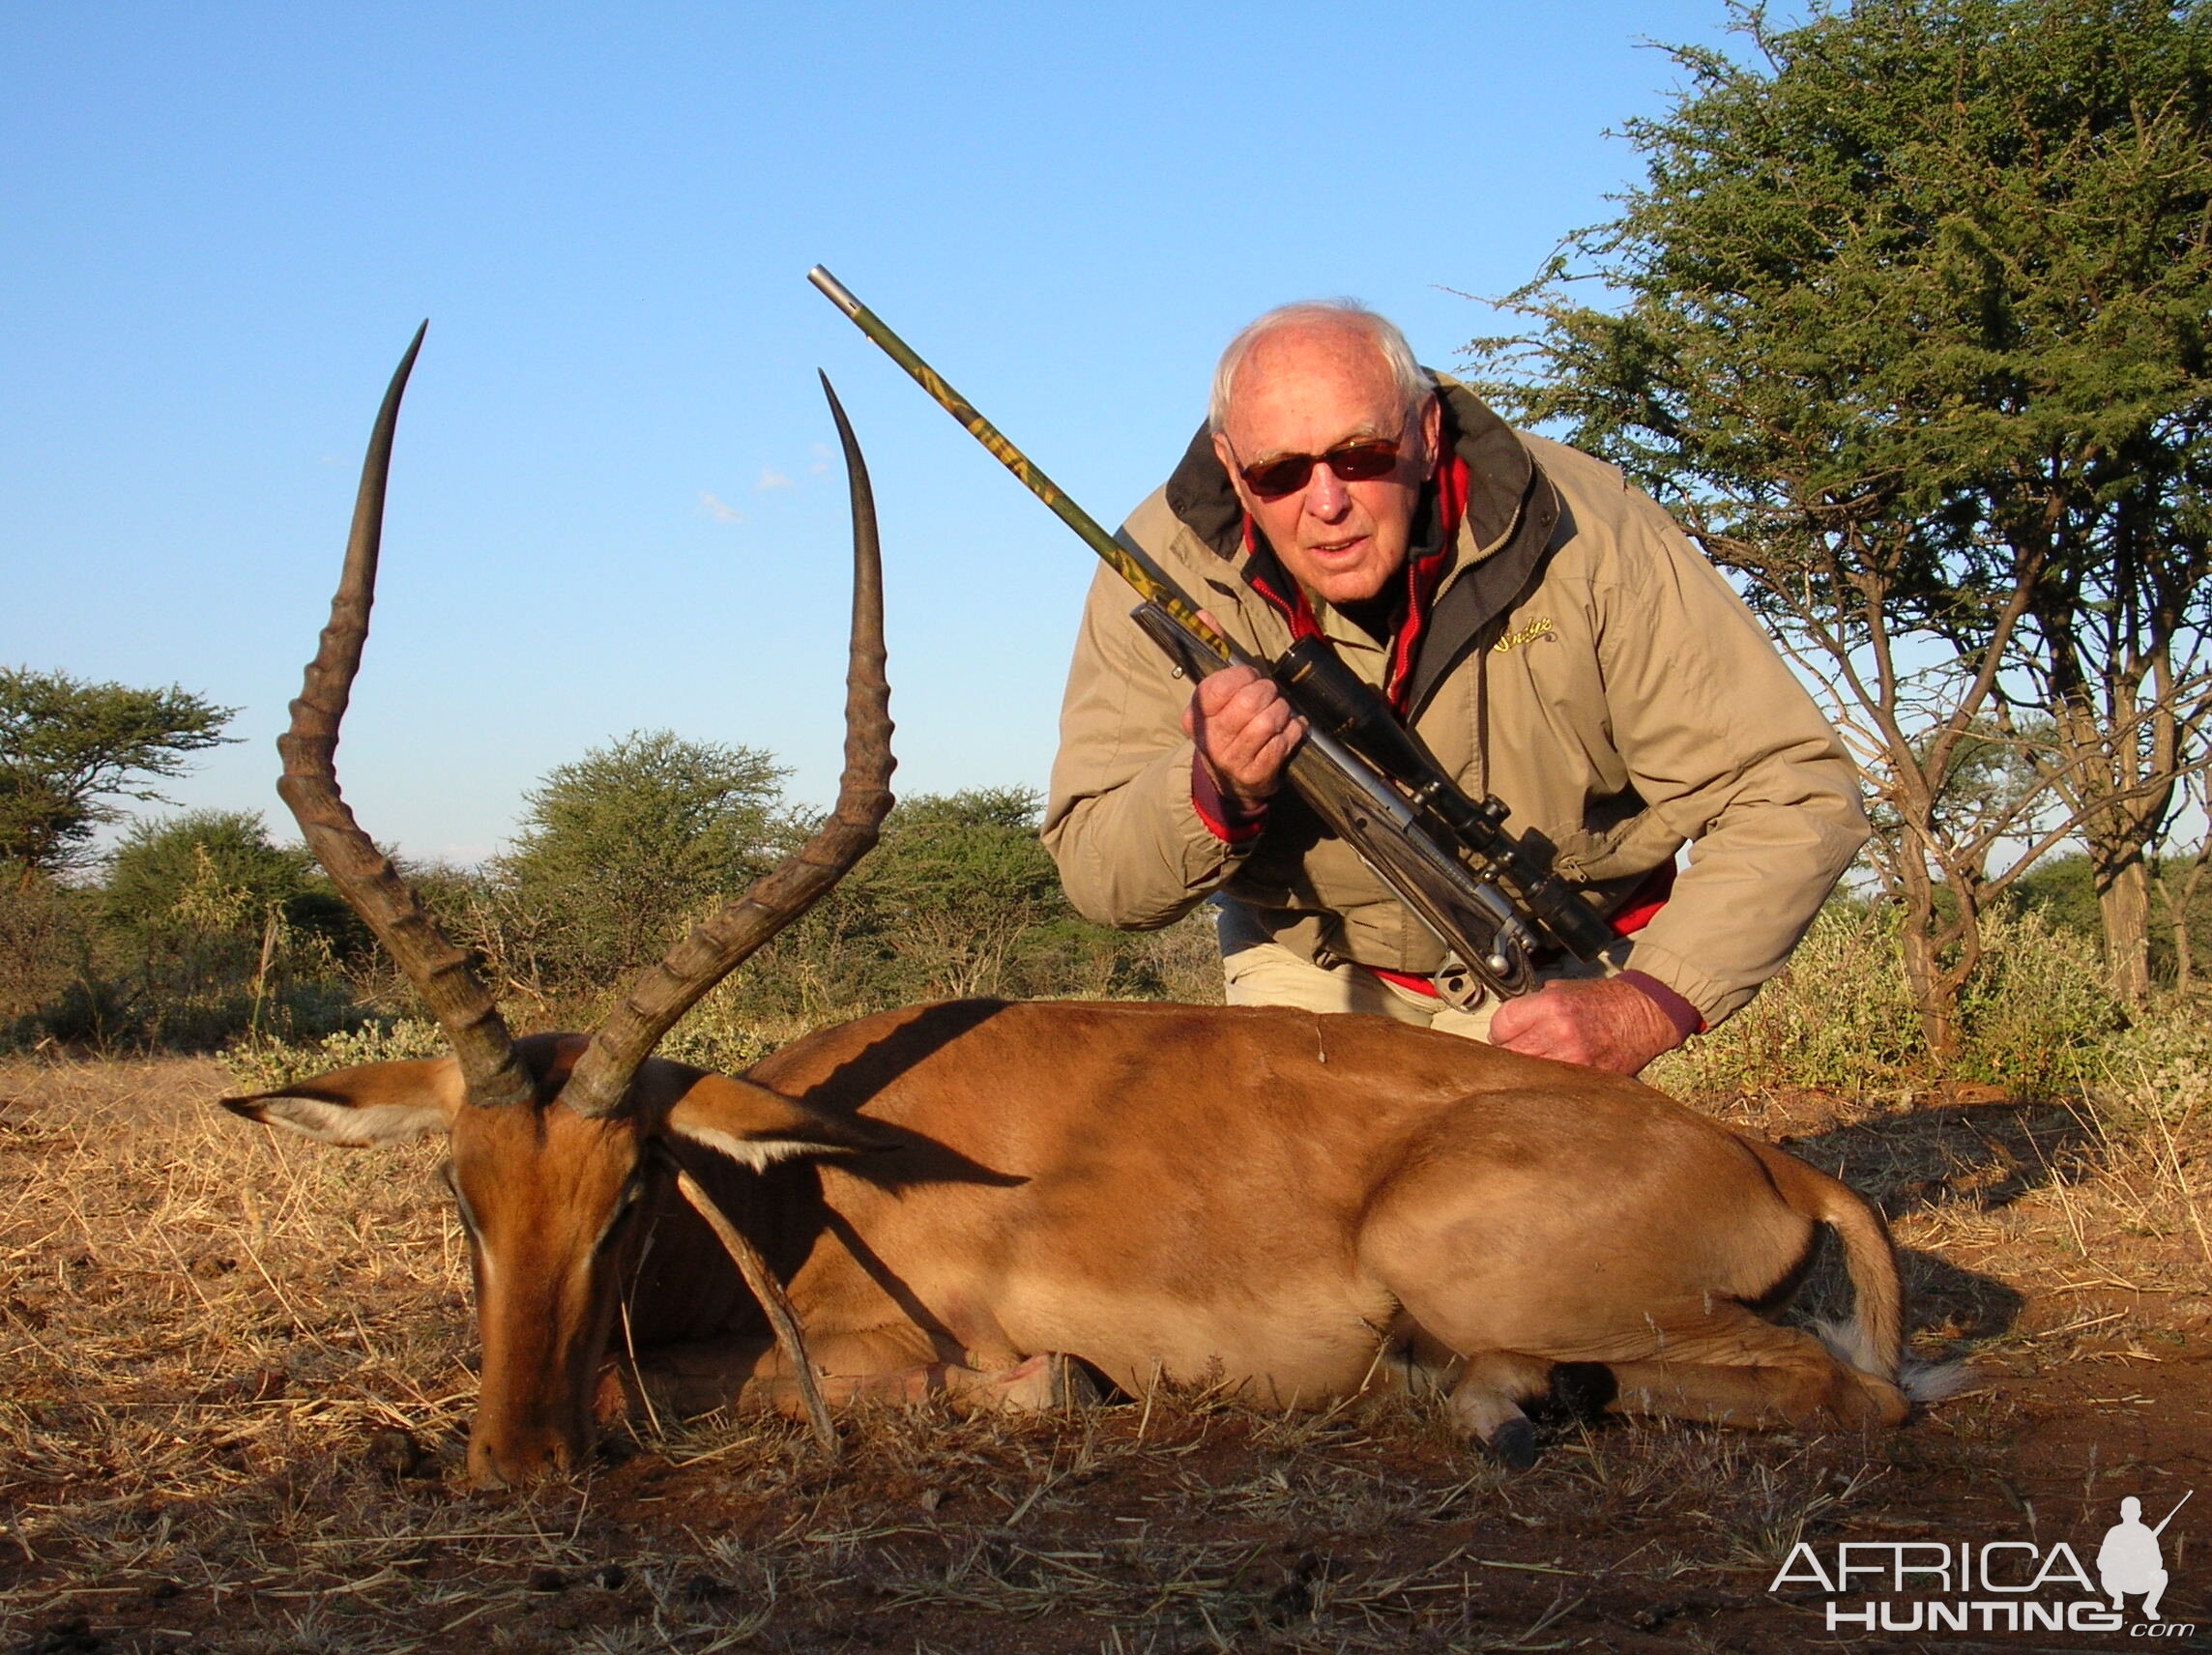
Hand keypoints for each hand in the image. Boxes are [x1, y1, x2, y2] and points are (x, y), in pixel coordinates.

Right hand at [1181, 664, 1307, 811]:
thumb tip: (1205, 614)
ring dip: (1282, 712)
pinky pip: (1283, 742)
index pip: (1218, 687)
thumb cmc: (1227, 727)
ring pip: (1268, 722)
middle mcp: (1209, 740)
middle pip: (1249, 702)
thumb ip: (1212, 650)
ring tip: (1280, 712)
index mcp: (1194, 717)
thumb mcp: (1213, 696)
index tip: (1251, 678)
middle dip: (1268, 692)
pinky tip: (1289, 729)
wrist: (1230, 781)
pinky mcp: (1255, 774)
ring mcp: (1232, 760)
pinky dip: (1293, 730)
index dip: (1243, 677)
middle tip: (1270, 695)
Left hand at [1487, 977, 1682, 1075]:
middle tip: (1515, 1049)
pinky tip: (1552, 1074)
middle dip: (1508, 1052)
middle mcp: (1560, 1034)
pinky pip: (1552, 1085)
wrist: (1646, 1014)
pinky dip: (1547, 1082)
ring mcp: (1574, 1061)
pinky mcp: (1588, 1079)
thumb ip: (1532, 1005)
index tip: (1503, 1033)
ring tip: (1535, 1061)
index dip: (1499, 1029)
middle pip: (1509, 1053)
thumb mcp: (1564, 989)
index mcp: (1552, 1007)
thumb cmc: (1606, 1001)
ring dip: (1525, 1070)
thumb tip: (1508, 1024)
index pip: (1501, 1024)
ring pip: (1528, 1073)